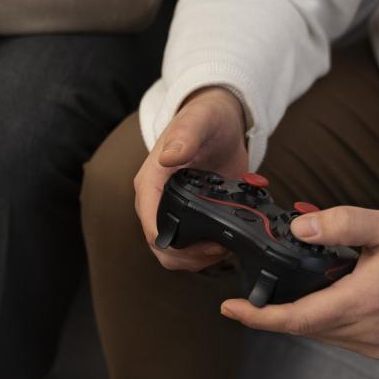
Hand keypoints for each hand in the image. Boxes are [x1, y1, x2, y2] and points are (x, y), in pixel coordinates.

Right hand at [134, 86, 248, 270]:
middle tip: (220, 248)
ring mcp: (172, 212)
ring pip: (174, 254)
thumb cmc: (206, 117)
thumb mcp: (198, 121)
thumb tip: (170, 156)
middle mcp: (156, 202)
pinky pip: (191, 249)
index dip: (172, 243)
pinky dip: (208, 255)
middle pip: (160, 248)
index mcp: (150, 182)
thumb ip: (185, 136)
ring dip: (199, 260)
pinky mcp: (190, 218)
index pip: (150, 223)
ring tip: (226, 247)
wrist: (220, 121)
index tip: (203, 245)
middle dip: (189, 257)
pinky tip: (228, 245)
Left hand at [220, 207, 378, 358]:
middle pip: (301, 326)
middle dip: (273, 308)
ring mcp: (373, 344)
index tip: (229, 307)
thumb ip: (342, 224)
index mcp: (364, 301)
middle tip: (253, 284)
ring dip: (298, 312)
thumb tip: (300, 226)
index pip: (296, 318)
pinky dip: (321, 317)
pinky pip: (336, 335)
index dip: (257, 316)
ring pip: (318, 332)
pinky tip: (322, 294)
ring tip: (286, 284)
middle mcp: (365, 331)